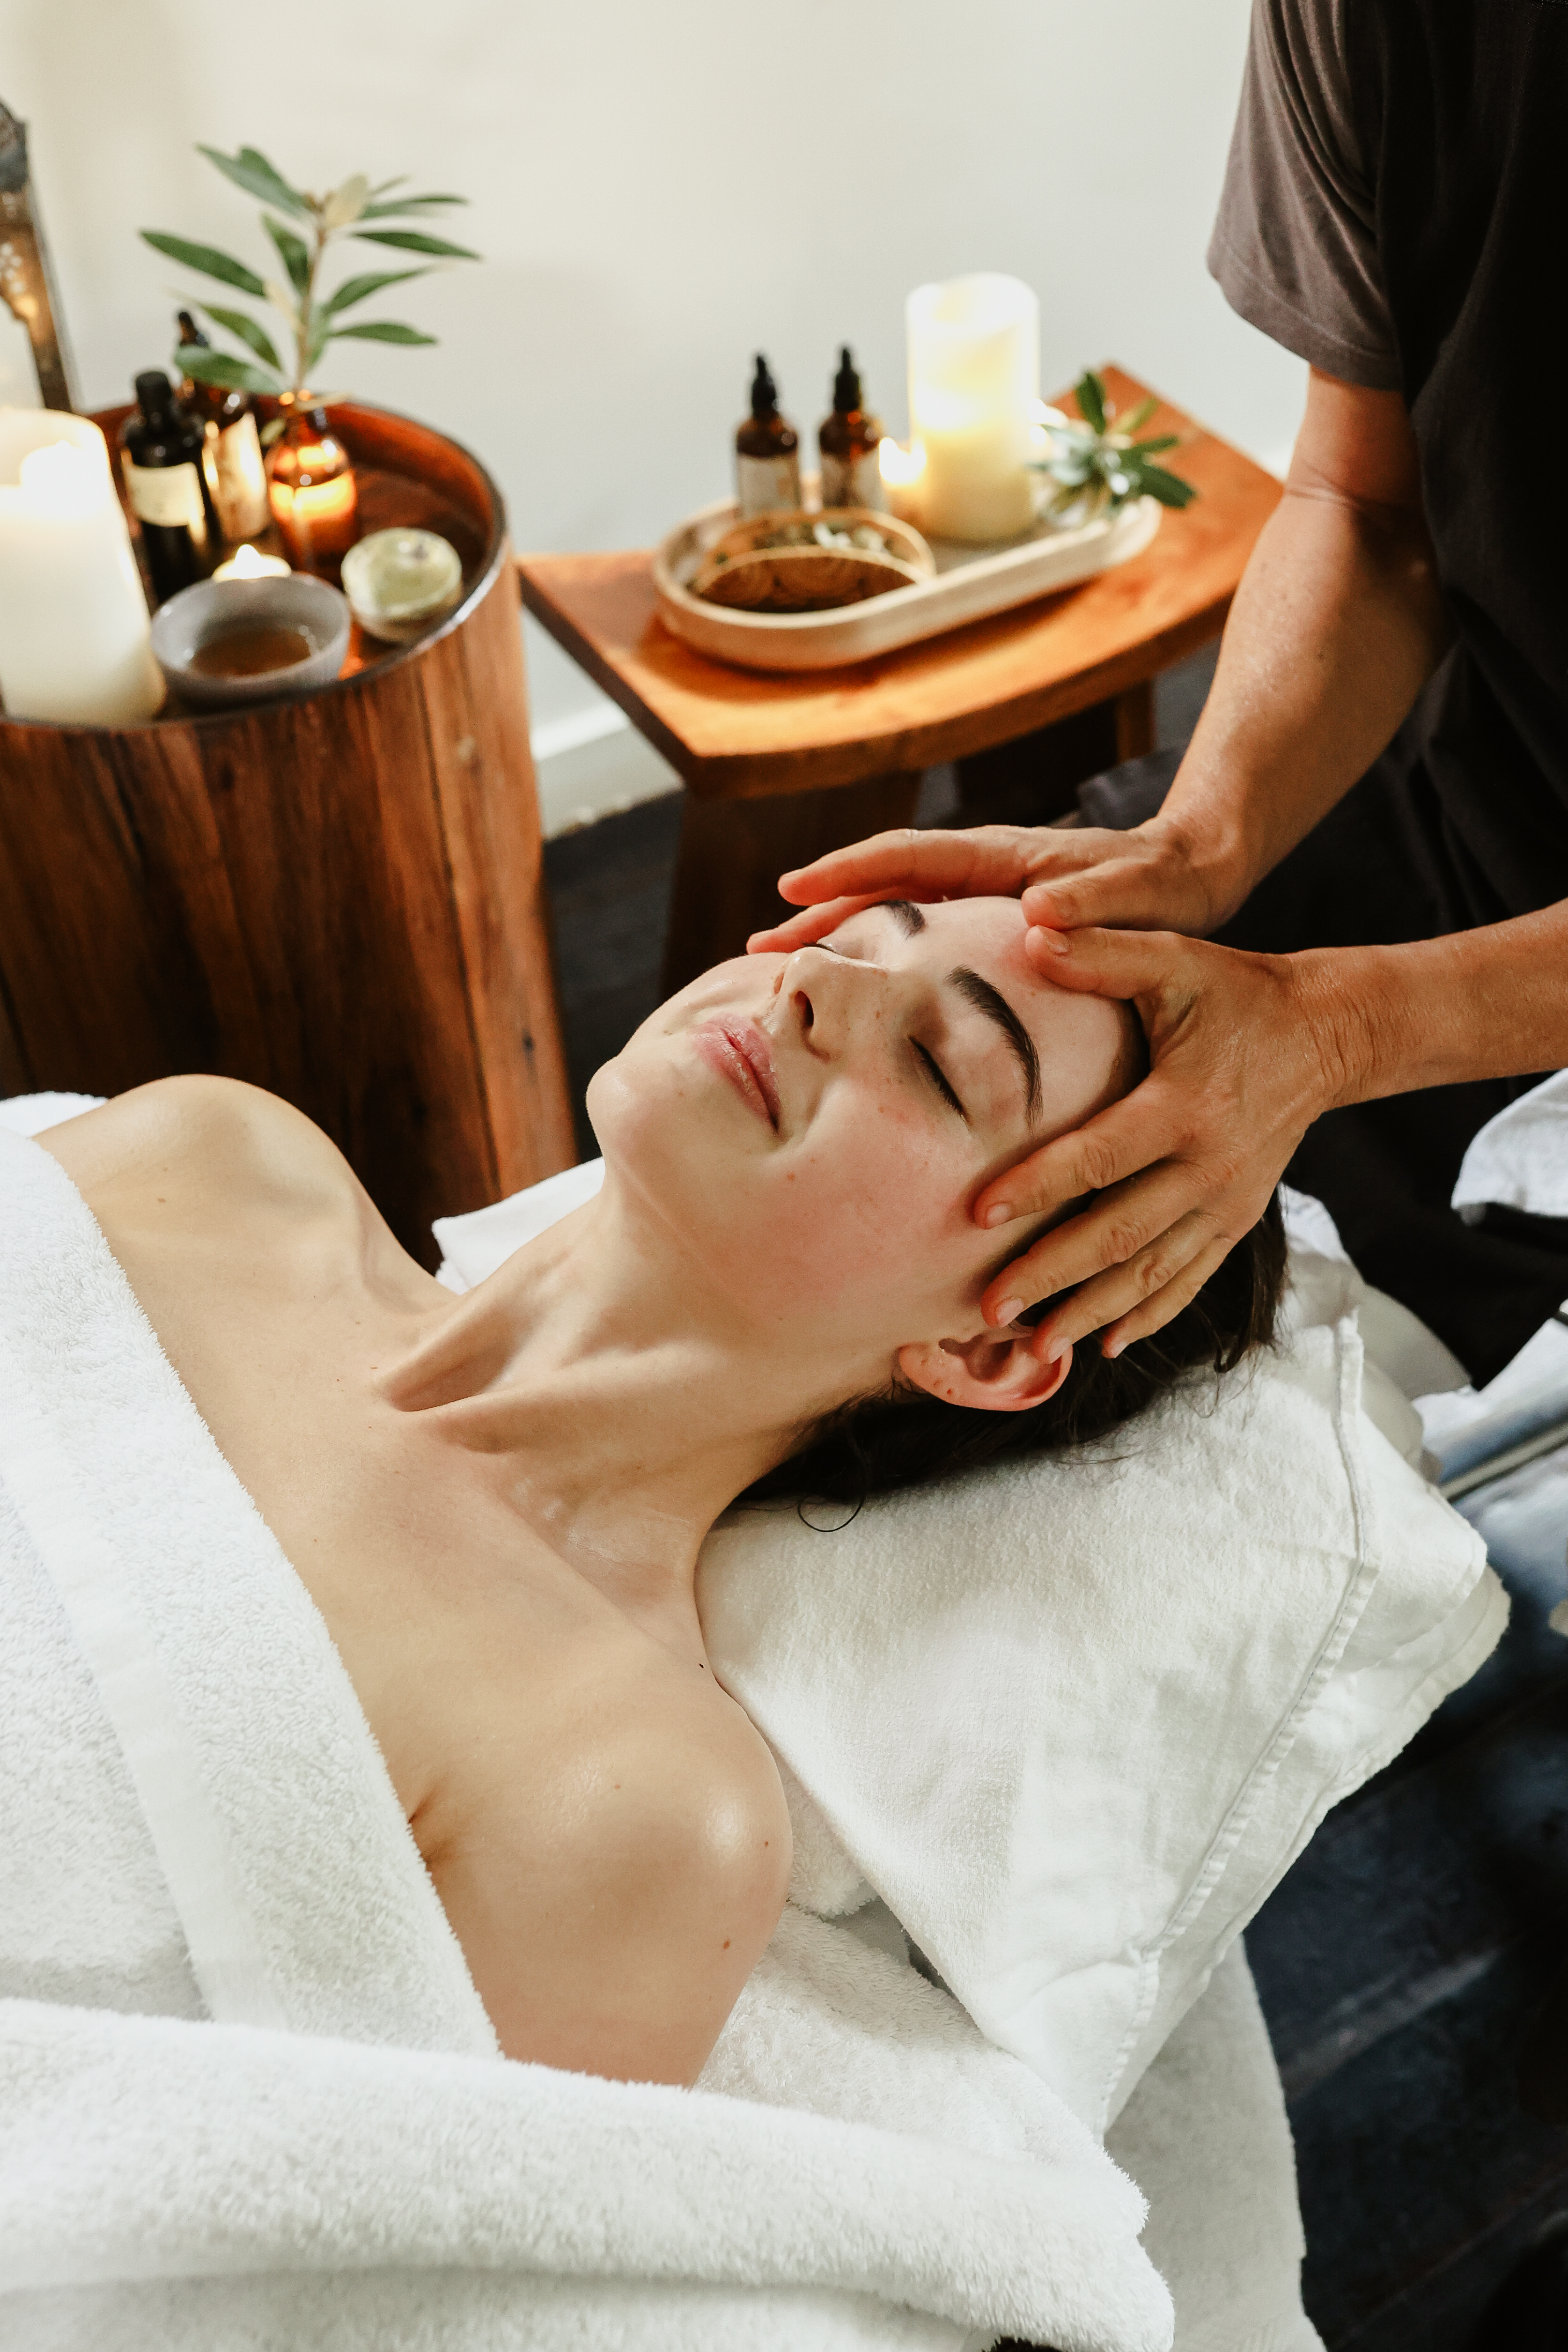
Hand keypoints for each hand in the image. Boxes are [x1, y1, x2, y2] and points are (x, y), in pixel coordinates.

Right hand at [746, 814, 1243, 955]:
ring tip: (783, 968)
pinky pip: (918, 932)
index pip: (907, 856)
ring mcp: (980, 897)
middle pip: (880, 884)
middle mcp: (980, 871)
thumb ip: (1095, 903)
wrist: (1193, 875)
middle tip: (757, 949)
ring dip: (838, 934)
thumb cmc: (1165, 885)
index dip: (847, 871)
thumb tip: (1037, 910)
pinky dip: (879, 954)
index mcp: (1001, 857)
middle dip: (818, 912)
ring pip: (892, 910)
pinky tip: (857, 989)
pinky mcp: (989, 924)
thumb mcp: (1139, 893)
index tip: (792, 890)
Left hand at [975, 926, 1358, 1354]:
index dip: (1040, 1183)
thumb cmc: (1235, 993)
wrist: (1325, 1034)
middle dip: (1053, 1275)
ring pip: (1152, 1273)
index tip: (979, 1211)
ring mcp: (1228, 1202)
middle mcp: (1210, 1166)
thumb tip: (1030, 926)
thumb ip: (1105, 951)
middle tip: (989, 1307)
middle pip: (1121, 1234)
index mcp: (1186, 1105)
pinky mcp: (1237, 1221)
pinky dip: (1146, 1316)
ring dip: (1092, 1312)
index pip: (1102, 1155)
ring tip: (1033, 1348)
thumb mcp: (1177, 962)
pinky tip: (1104, 1345)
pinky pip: (1188, 1280)